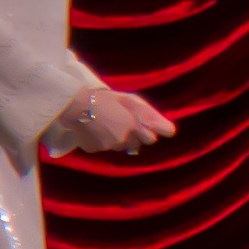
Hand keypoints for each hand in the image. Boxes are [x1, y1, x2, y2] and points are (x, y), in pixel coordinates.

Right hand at [55, 87, 176, 156]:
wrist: (77, 104)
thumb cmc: (107, 99)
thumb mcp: (131, 101)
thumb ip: (151, 116)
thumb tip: (171, 131)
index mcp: (135, 125)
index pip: (151, 138)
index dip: (146, 131)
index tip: (141, 126)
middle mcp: (124, 139)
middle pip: (136, 145)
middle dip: (133, 137)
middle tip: (121, 123)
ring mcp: (109, 146)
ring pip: (120, 147)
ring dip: (118, 139)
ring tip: (107, 124)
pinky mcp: (95, 150)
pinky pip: (104, 148)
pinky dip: (102, 141)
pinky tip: (96, 129)